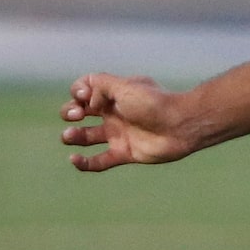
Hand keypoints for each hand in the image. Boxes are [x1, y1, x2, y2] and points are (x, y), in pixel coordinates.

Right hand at [59, 74, 197, 171]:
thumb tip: (86, 102)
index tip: (85, 96)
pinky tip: (74, 159)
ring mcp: (118, 134)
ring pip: (86, 136)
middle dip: (70, 112)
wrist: (180, 125)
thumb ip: (99, 85)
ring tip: (70, 135)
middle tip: (77, 115)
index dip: (77, 92)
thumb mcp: (124, 85)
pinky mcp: (124, 153)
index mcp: (114, 95)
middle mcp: (113, 113)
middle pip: (79, 112)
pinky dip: (84, 163)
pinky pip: (99, 161)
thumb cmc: (154, 103)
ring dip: (72, 136)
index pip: (84, 90)